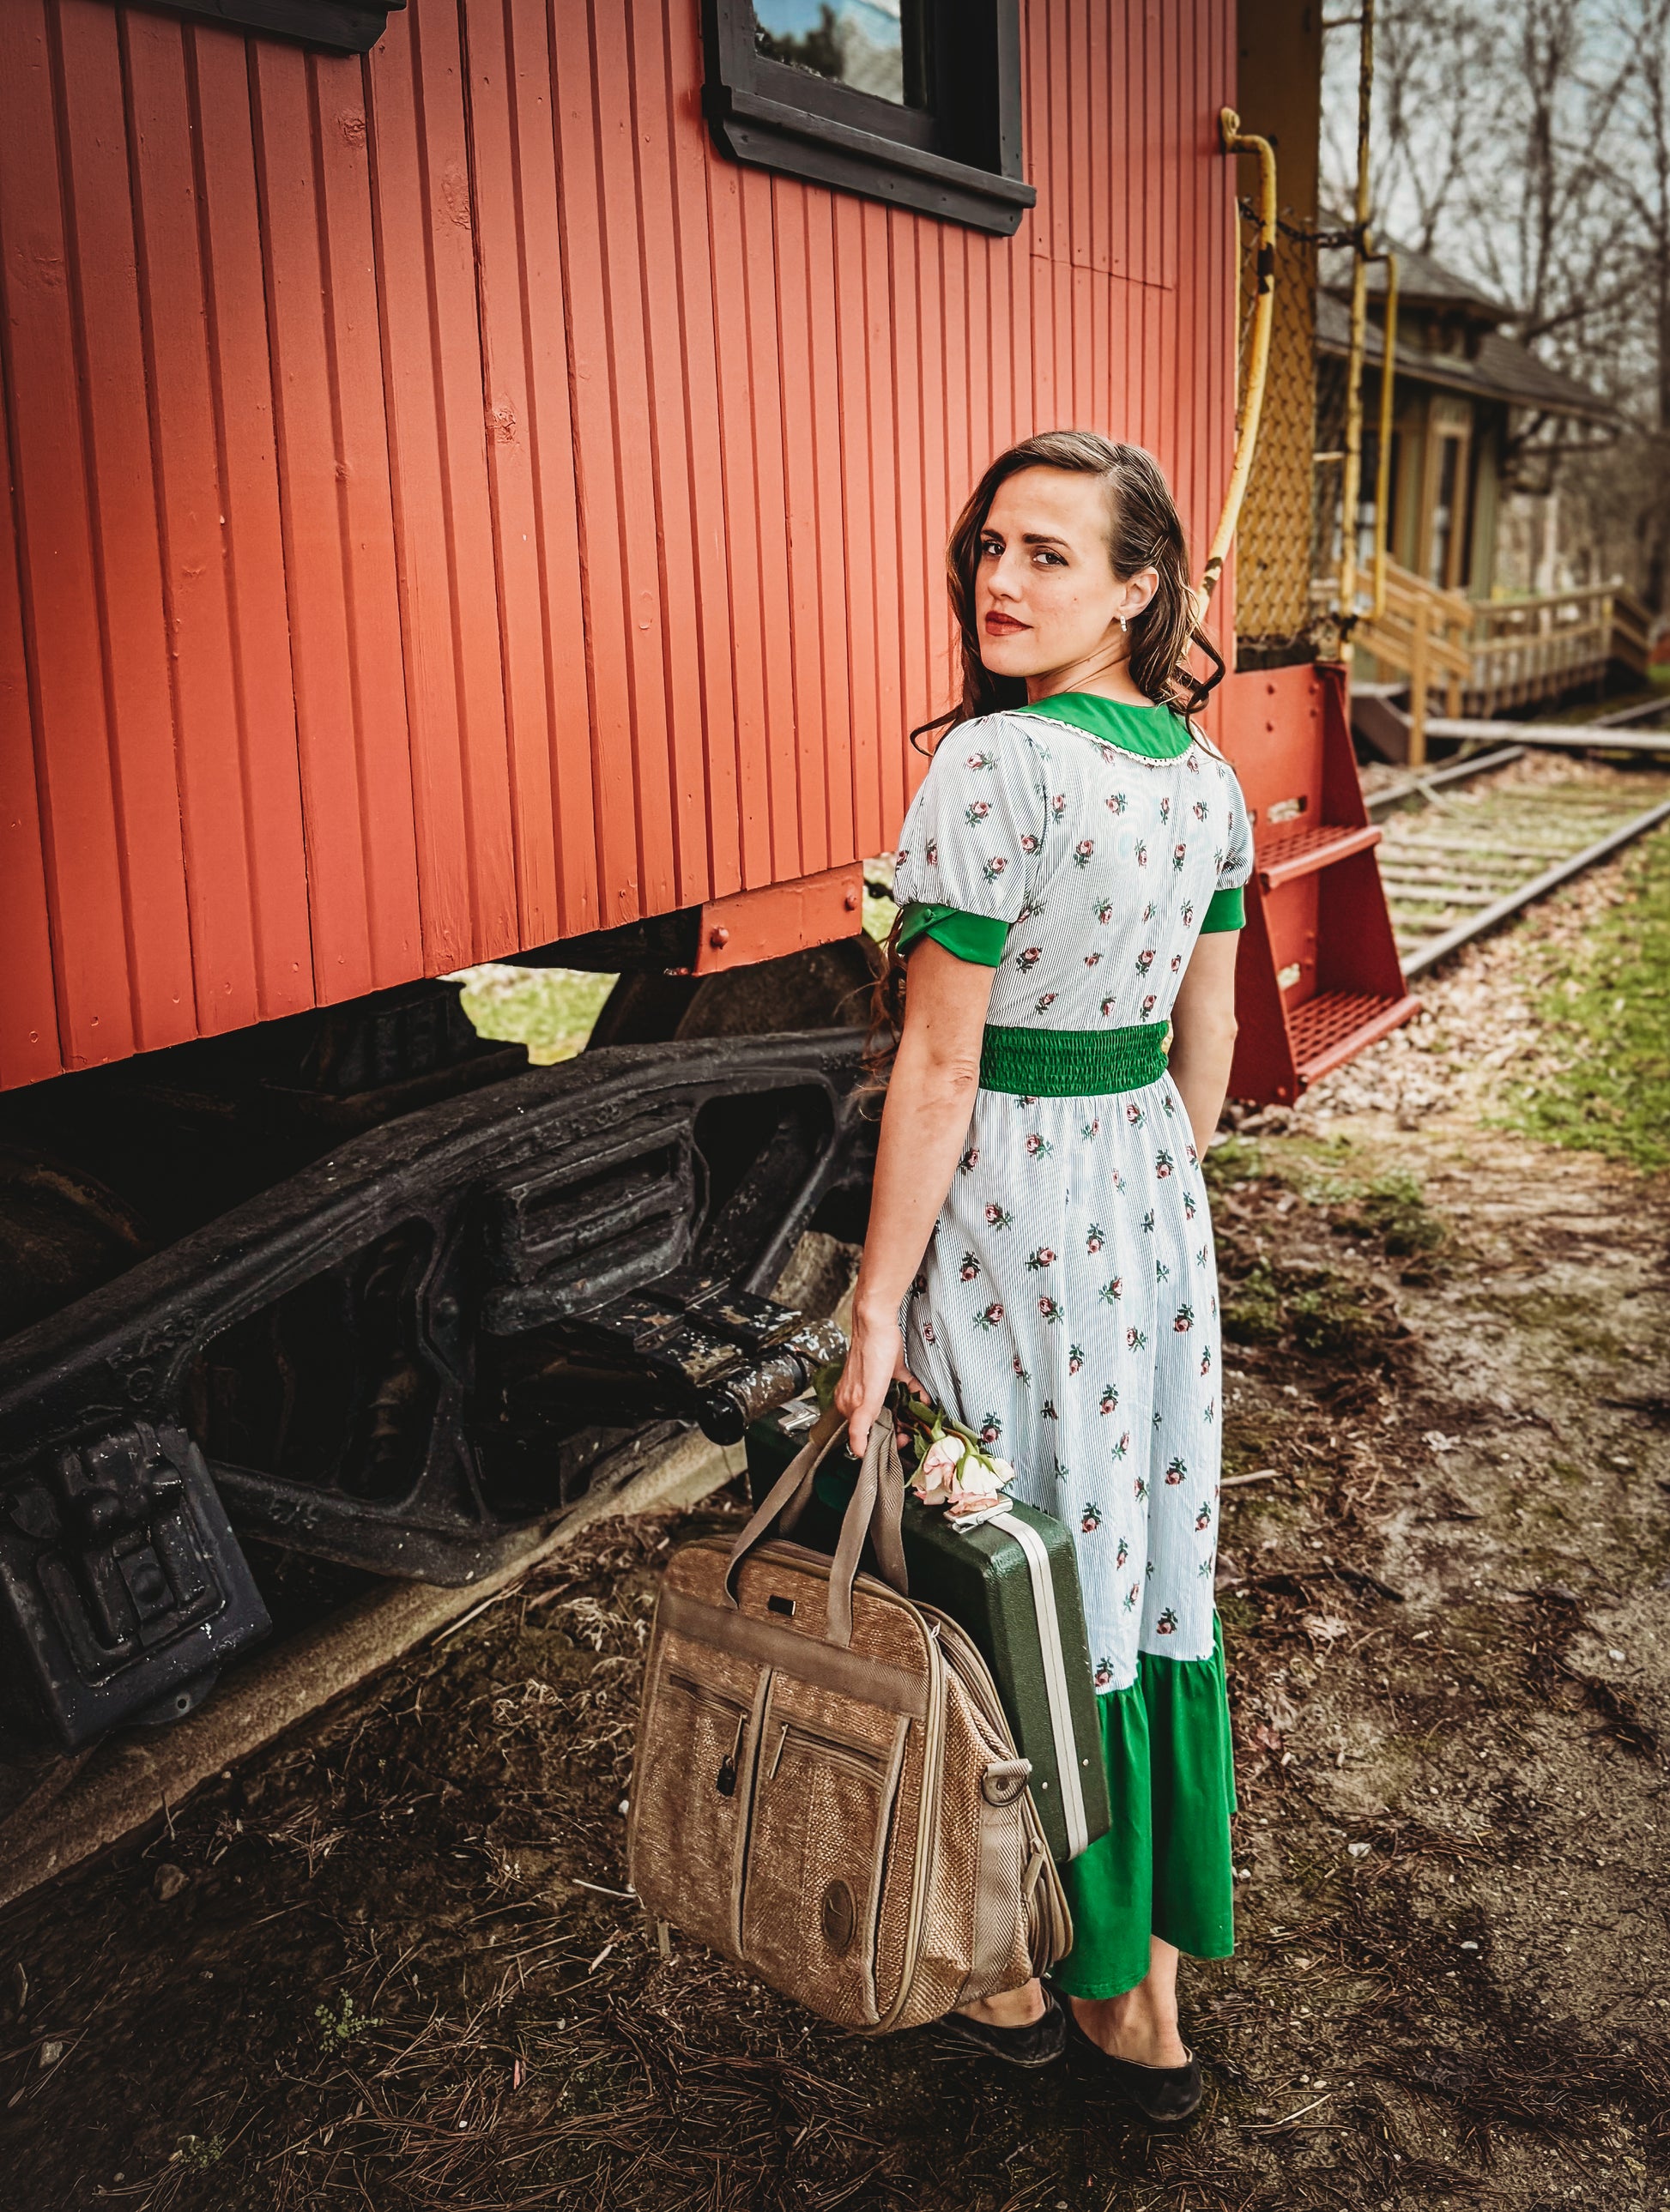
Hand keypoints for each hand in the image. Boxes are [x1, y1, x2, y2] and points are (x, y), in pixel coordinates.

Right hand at [833, 1312, 926, 1458]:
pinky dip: (913, 1393)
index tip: (897, 1443)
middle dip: (897, 1426)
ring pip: (893, 1404)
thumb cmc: (868, 1354)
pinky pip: (903, 1387)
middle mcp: (859, 1394)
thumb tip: (857, 1451)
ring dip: (907, 1411)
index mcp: (848, 1402)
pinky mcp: (890, 1370)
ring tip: (916, 1416)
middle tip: (909, 1432)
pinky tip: (921, 1397)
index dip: (881, 1440)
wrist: (878, 1322)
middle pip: (880, 1419)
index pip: (863, 1433)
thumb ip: (859, 1426)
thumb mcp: (864, 1400)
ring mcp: (875, 1382)